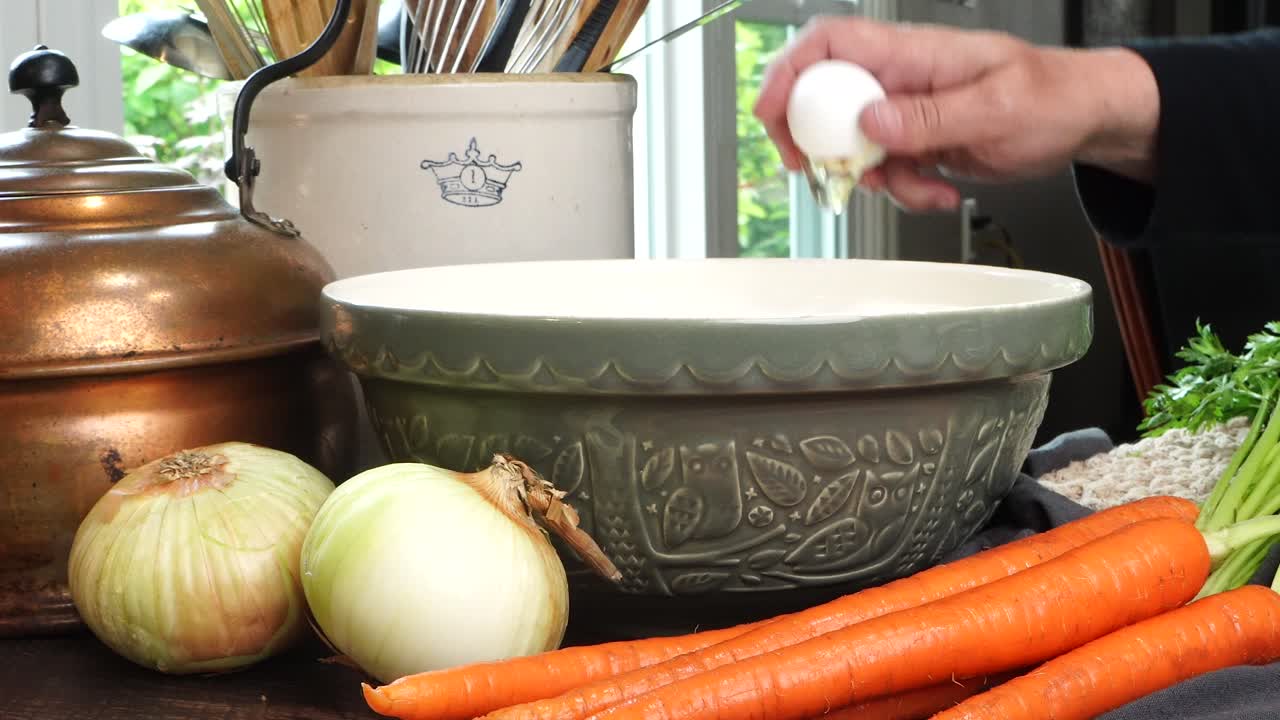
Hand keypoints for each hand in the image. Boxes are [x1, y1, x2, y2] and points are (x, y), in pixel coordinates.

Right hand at [752, 16, 1159, 210]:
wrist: (1083, 119)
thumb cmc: (1053, 95)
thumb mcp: (996, 108)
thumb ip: (931, 117)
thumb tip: (872, 121)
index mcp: (913, 53)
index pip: (830, 44)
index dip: (788, 72)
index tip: (772, 115)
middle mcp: (901, 79)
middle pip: (823, 97)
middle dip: (812, 138)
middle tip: (817, 169)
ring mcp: (906, 112)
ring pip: (854, 146)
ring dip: (875, 178)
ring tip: (921, 186)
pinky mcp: (917, 141)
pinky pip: (887, 170)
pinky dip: (906, 190)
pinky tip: (941, 189)